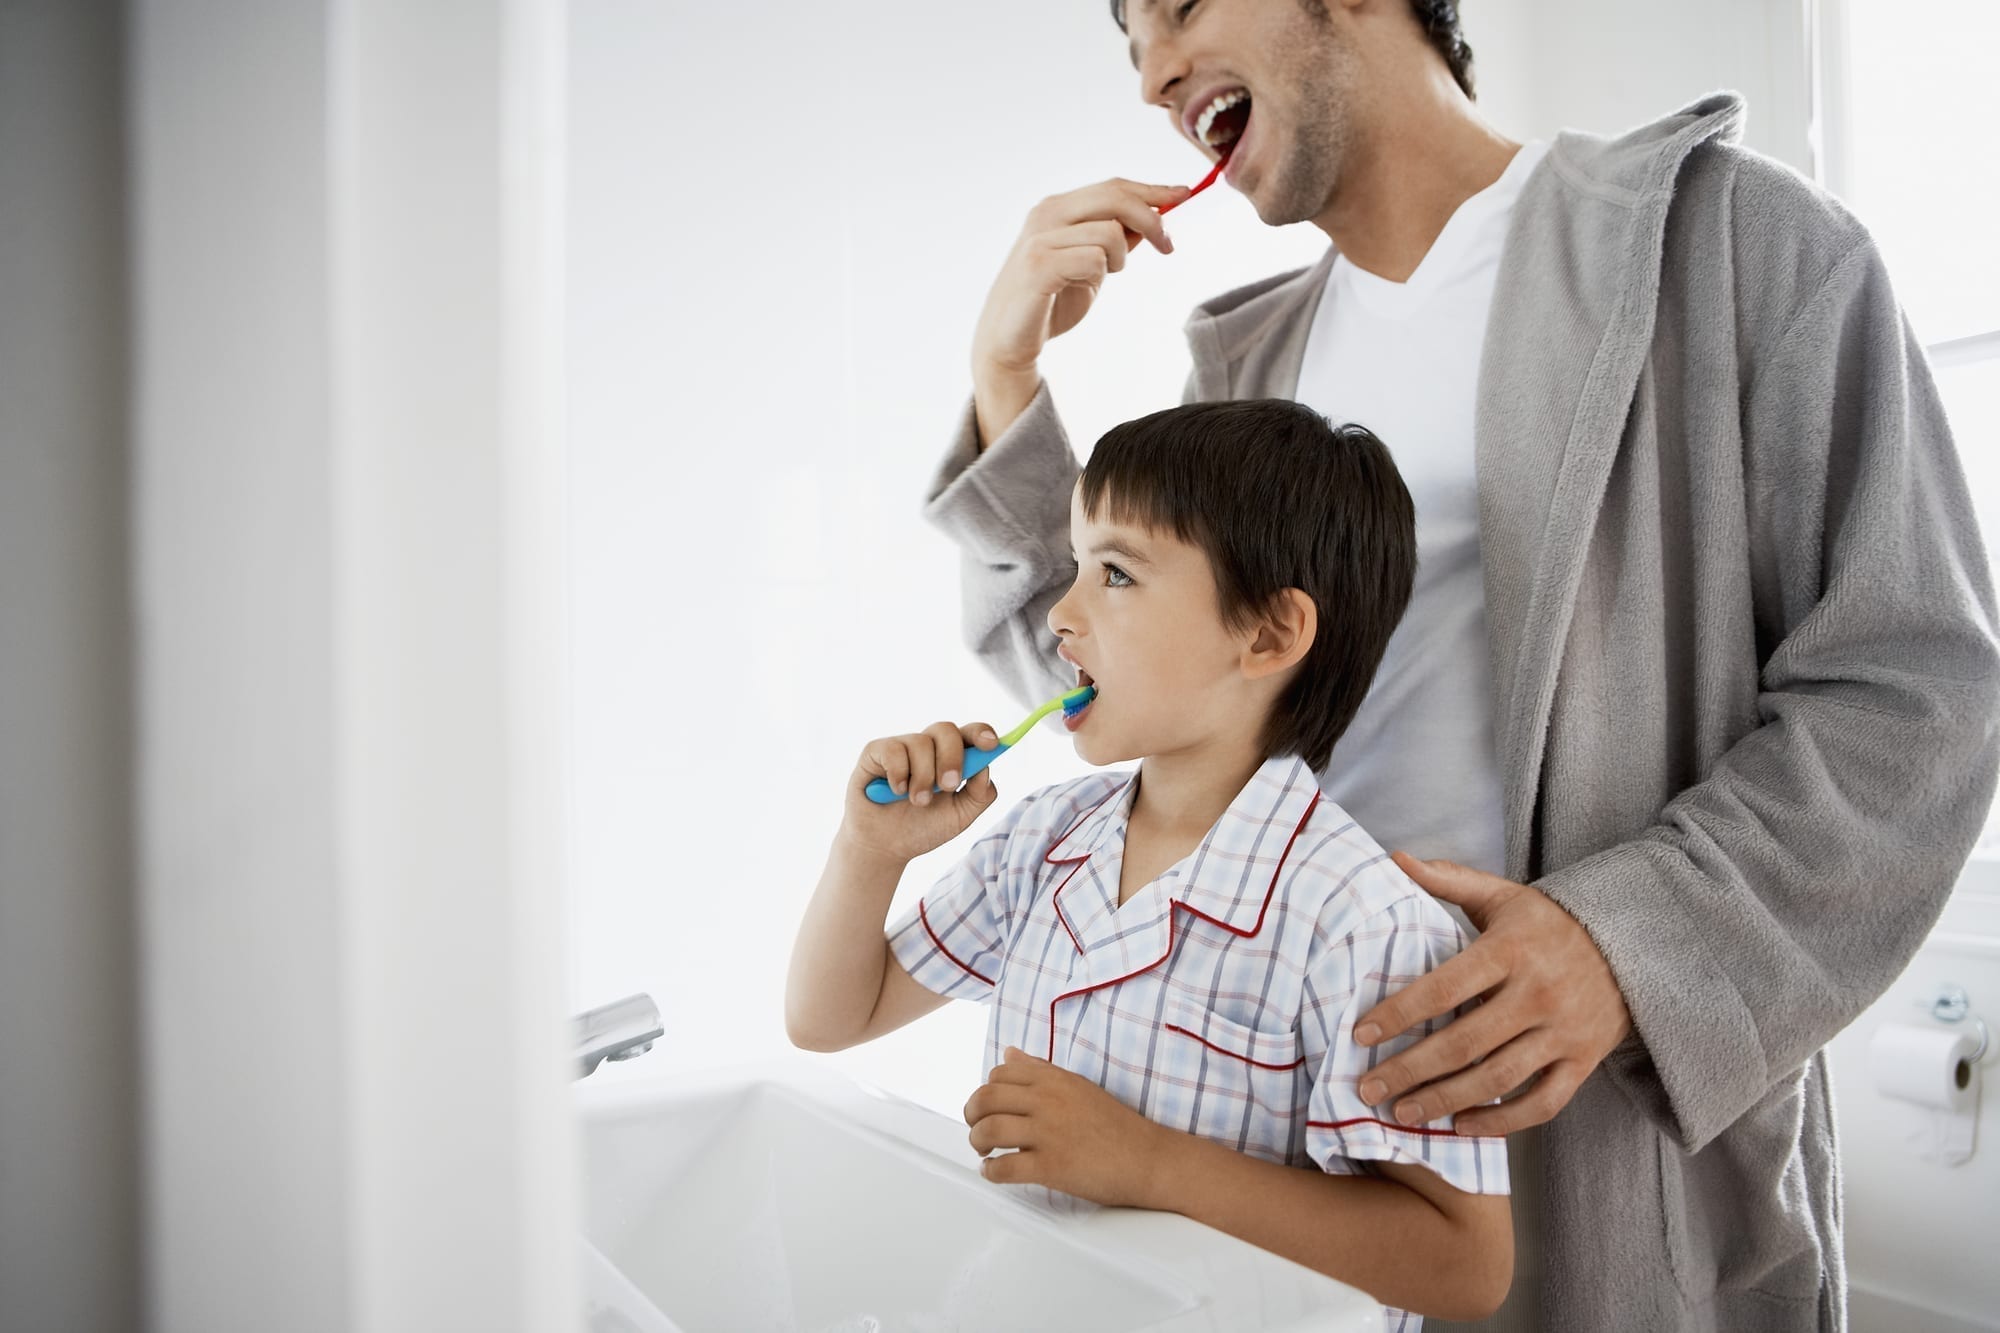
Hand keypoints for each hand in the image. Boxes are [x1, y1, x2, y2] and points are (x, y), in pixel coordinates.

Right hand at [840, 721, 1001, 863]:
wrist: (886, 846)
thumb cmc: (923, 827)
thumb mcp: (960, 816)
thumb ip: (979, 794)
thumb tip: (985, 769)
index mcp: (953, 757)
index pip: (970, 734)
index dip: (982, 733)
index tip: (991, 744)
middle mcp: (928, 746)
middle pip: (946, 730)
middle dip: (952, 758)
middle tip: (948, 786)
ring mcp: (903, 746)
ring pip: (921, 742)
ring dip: (923, 778)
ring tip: (917, 801)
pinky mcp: (877, 751)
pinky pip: (894, 750)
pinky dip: (898, 775)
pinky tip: (896, 792)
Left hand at [963, 1046, 1160, 1206]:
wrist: (1149, 1160)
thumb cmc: (1116, 1126)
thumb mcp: (1077, 1086)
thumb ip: (1040, 1069)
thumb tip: (1009, 1053)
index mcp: (1054, 1080)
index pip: (999, 1074)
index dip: (986, 1091)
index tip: (988, 1106)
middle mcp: (1048, 1101)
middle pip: (986, 1099)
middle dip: (972, 1115)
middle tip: (976, 1128)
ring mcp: (1049, 1133)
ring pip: (988, 1131)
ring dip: (977, 1143)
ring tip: (984, 1151)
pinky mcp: (1051, 1166)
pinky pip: (1004, 1168)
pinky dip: (991, 1172)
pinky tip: (994, 1172)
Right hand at [971, 178, 1188, 440]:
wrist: (1008, 341)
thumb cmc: (1050, 302)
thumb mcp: (1091, 265)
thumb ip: (1116, 239)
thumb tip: (1156, 216)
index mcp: (1058, 208)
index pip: (1113, 187)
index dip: (1152, 190)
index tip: (1185, 195)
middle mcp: (1046, 214)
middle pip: (1115, 197)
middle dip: (1152, 219)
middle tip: (1168, 246)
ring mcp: (1040, 238)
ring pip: (1110, 232)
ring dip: (1118, 259)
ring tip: (1098, 278)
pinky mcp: (1038, 266)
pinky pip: (1093, 260)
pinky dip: (1097, 276)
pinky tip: (1079, 288)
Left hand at [1353, 853, 1633, 1136]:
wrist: (1632, 945)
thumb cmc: (1548, 923)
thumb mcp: (1502, 895)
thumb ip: (1447, 879)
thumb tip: (1392, 857)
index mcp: (1511, 950)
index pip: (1445, 987)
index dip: (1400, 1013)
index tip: (1361, 1034)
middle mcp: (1538, 993)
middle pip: (1464, 1043)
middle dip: (1410, 1069)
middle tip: (1368, 1087)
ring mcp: (1564, 1032)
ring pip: (1498, 1079)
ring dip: (1445, 1100)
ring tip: (1403, 1112)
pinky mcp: (1583, 1062)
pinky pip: (1542, 1104)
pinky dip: (1502, 1123)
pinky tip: (1461, 1126)